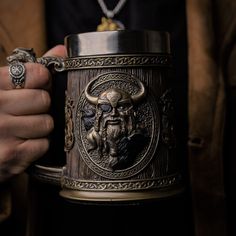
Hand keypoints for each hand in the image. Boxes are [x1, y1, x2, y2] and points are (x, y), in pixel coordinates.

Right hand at [0, 45, 66, 181]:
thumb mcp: (2, 87)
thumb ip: (31, 69)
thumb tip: (62, 50)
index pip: (38, 74)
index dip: (42, 81)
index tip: (36, 86)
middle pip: (44, 100)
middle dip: (40, 106)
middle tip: (25, 111)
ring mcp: (3, 131)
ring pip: (47, 123)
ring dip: (39, 127)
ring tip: (22, 129)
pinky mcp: (11, 155)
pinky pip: (44, 144)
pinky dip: (36, 145)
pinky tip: (21, 144)